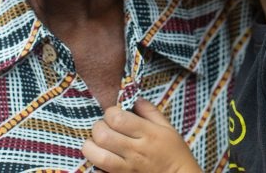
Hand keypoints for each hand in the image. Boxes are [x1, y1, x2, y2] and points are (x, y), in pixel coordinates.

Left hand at [82, 98, 201, 172]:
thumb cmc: (174, 152)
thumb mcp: (167, 127)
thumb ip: (150, 111)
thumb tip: (135, 99)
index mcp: (147, 134)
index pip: (118, 118)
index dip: (110, 112)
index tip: (113, 114)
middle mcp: (136, 151)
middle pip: (104, 135)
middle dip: (98, 127)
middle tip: (103, 127)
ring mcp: (128, 169)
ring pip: (99, 157)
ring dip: (91, 147)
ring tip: (95, 143)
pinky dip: (95, 166)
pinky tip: (100, 160)